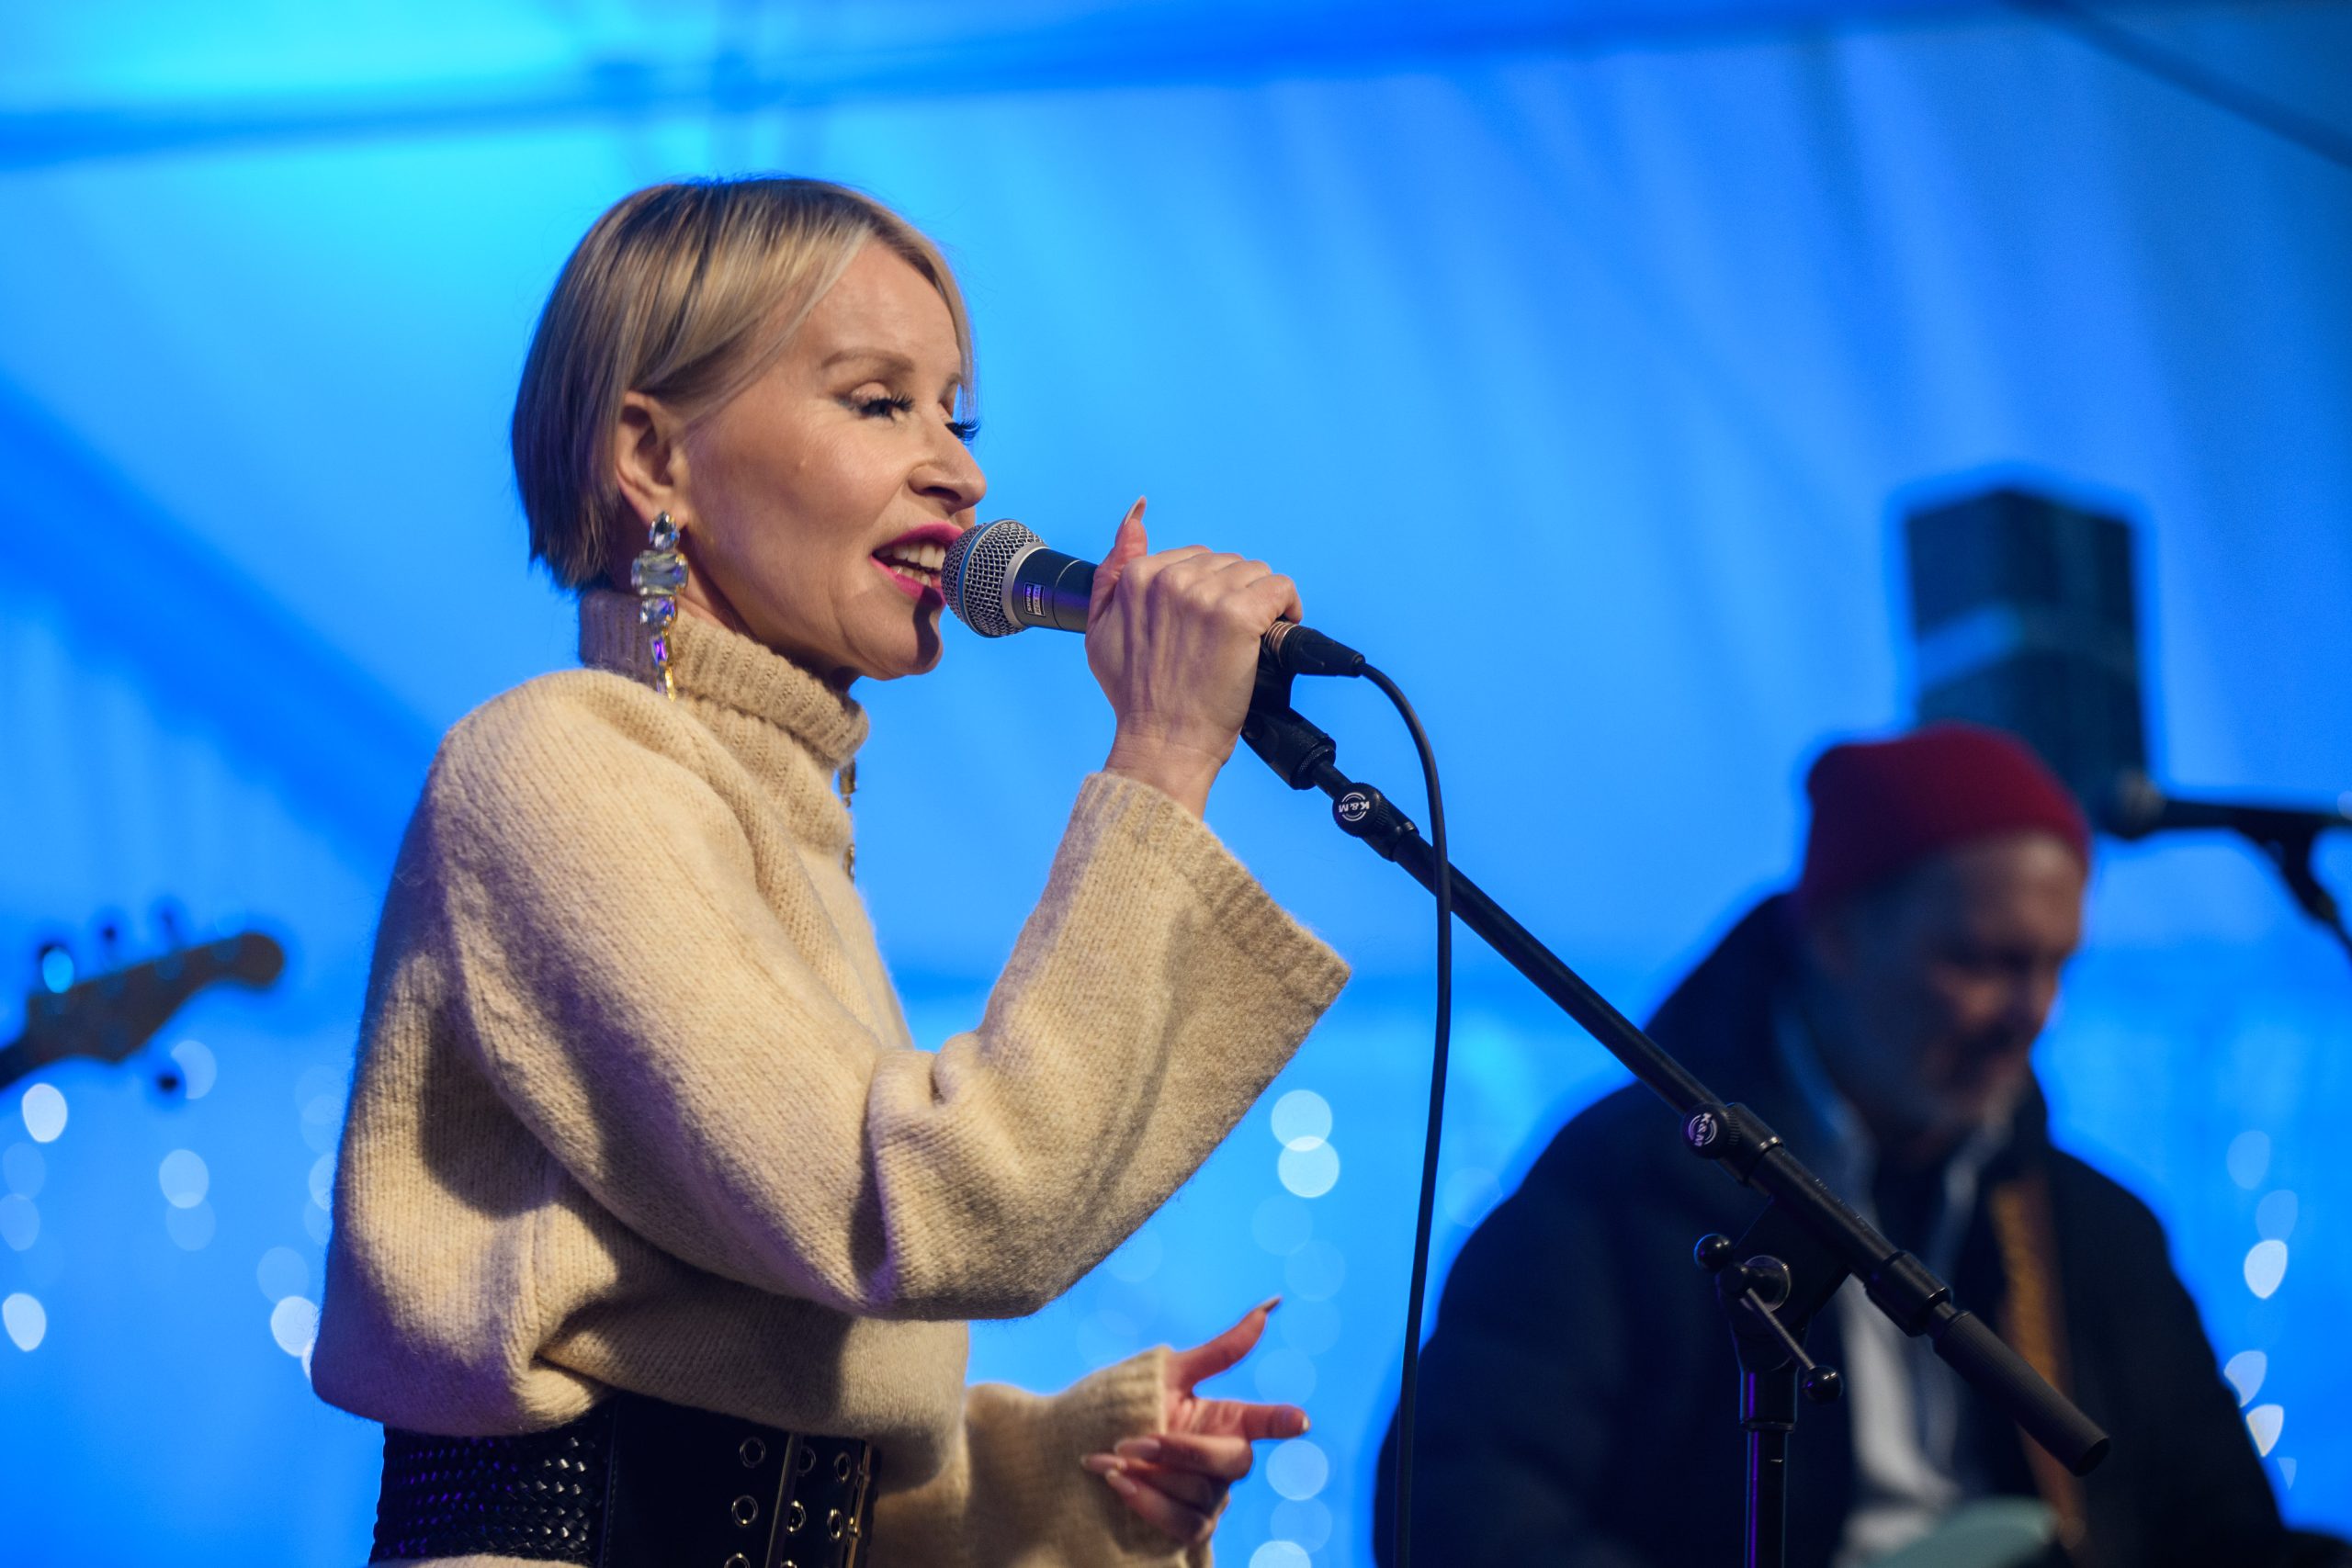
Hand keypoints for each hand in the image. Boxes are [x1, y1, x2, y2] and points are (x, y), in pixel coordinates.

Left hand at [1082, 1298, 1306, 1546]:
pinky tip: (1119, 1483)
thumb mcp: (1164, 1375)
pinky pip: (1182, 1523)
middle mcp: (1221, 1462)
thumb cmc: (1121, 1406)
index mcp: (1224, 1420)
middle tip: (1136, 1442)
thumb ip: (1218, 1352)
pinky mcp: (1184, 1529)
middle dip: (1185, 1451)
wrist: (1070, 1448)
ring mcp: (1207, 1498)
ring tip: (1112, 1458)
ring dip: (1154, 1477)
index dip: (1281, 1420)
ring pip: (1203, 1494)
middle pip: (1233, 1461)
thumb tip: (1266, 1309)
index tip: (1298, 1420)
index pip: (1263, 1421)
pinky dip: (1149, 1504)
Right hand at [1088, 500, 1302, 815]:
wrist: (1162, 742)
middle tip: (1226, 637)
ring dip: (1259, 601)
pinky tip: (1276, 630)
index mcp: (1138, 577)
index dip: (1207, 591)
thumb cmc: (1135, 694)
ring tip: (1250, 637)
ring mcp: (1206, 597)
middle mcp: (1171, 579)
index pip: (1194, 557)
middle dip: (1232, 594)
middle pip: (1226, 563)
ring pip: (1255, 573)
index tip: (1207, 624)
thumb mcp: (1099, 628)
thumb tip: (1135, 517)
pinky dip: (1287, 607)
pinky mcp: (1239, 617)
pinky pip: (1280, 589)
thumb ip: (1113, 570)